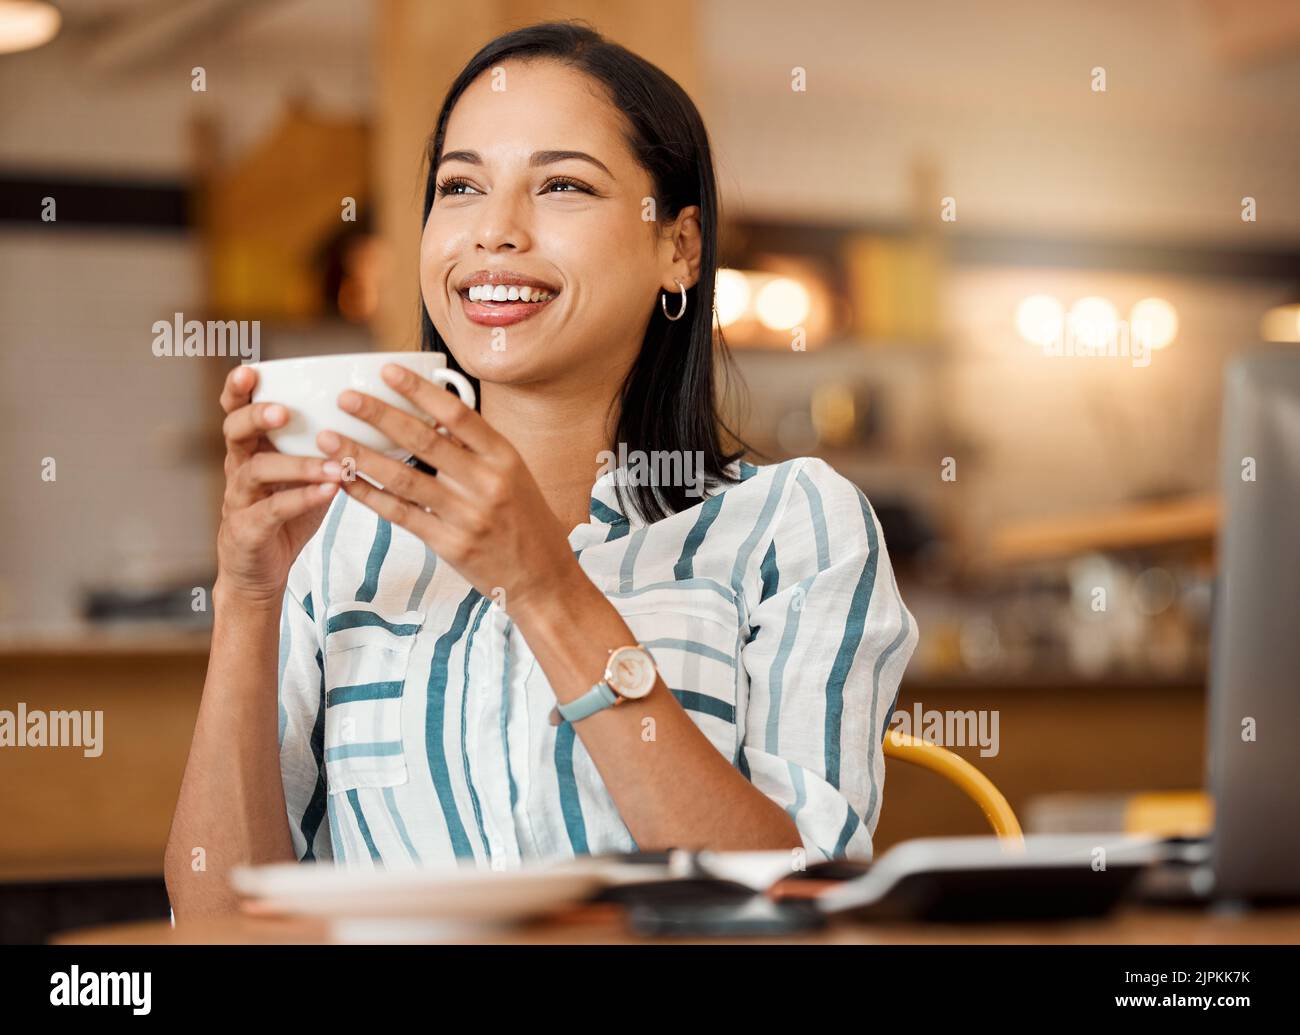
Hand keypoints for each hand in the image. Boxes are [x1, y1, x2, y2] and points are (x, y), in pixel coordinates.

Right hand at [215, 365, 343, 607]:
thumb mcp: (303, 474)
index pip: (235, 410)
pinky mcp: (248, 530)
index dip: (238, 390)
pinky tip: (330, 491)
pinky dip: (302, 499)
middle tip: (284, 411)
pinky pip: (273, 510)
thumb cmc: (286, 516)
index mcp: (251, 448)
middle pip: (234, 432)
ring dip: (297, 463)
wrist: (260, 574)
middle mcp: (239, 468)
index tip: (252, 369)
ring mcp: (239, 500)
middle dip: (256, 417)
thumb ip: (322, 446)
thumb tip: (372, 416)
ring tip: (333, 462)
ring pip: (257, 471)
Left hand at [316, 362, 582, 616]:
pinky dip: (369, 497)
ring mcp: (467, 516)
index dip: (419, 391)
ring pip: (403, 479)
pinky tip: (344, 482)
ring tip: (328, 439)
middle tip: (345, 398)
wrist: (545, 580)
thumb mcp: (515, 476)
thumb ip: (478, 450)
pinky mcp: (450, 545)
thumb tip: (433, 416)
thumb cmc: (528, 522)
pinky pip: (401, 515)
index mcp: (505, 458)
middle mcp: (488, 483)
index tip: (387, 371)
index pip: (457, 414)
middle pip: (424, 440)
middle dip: (380, 416)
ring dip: (361, 456)